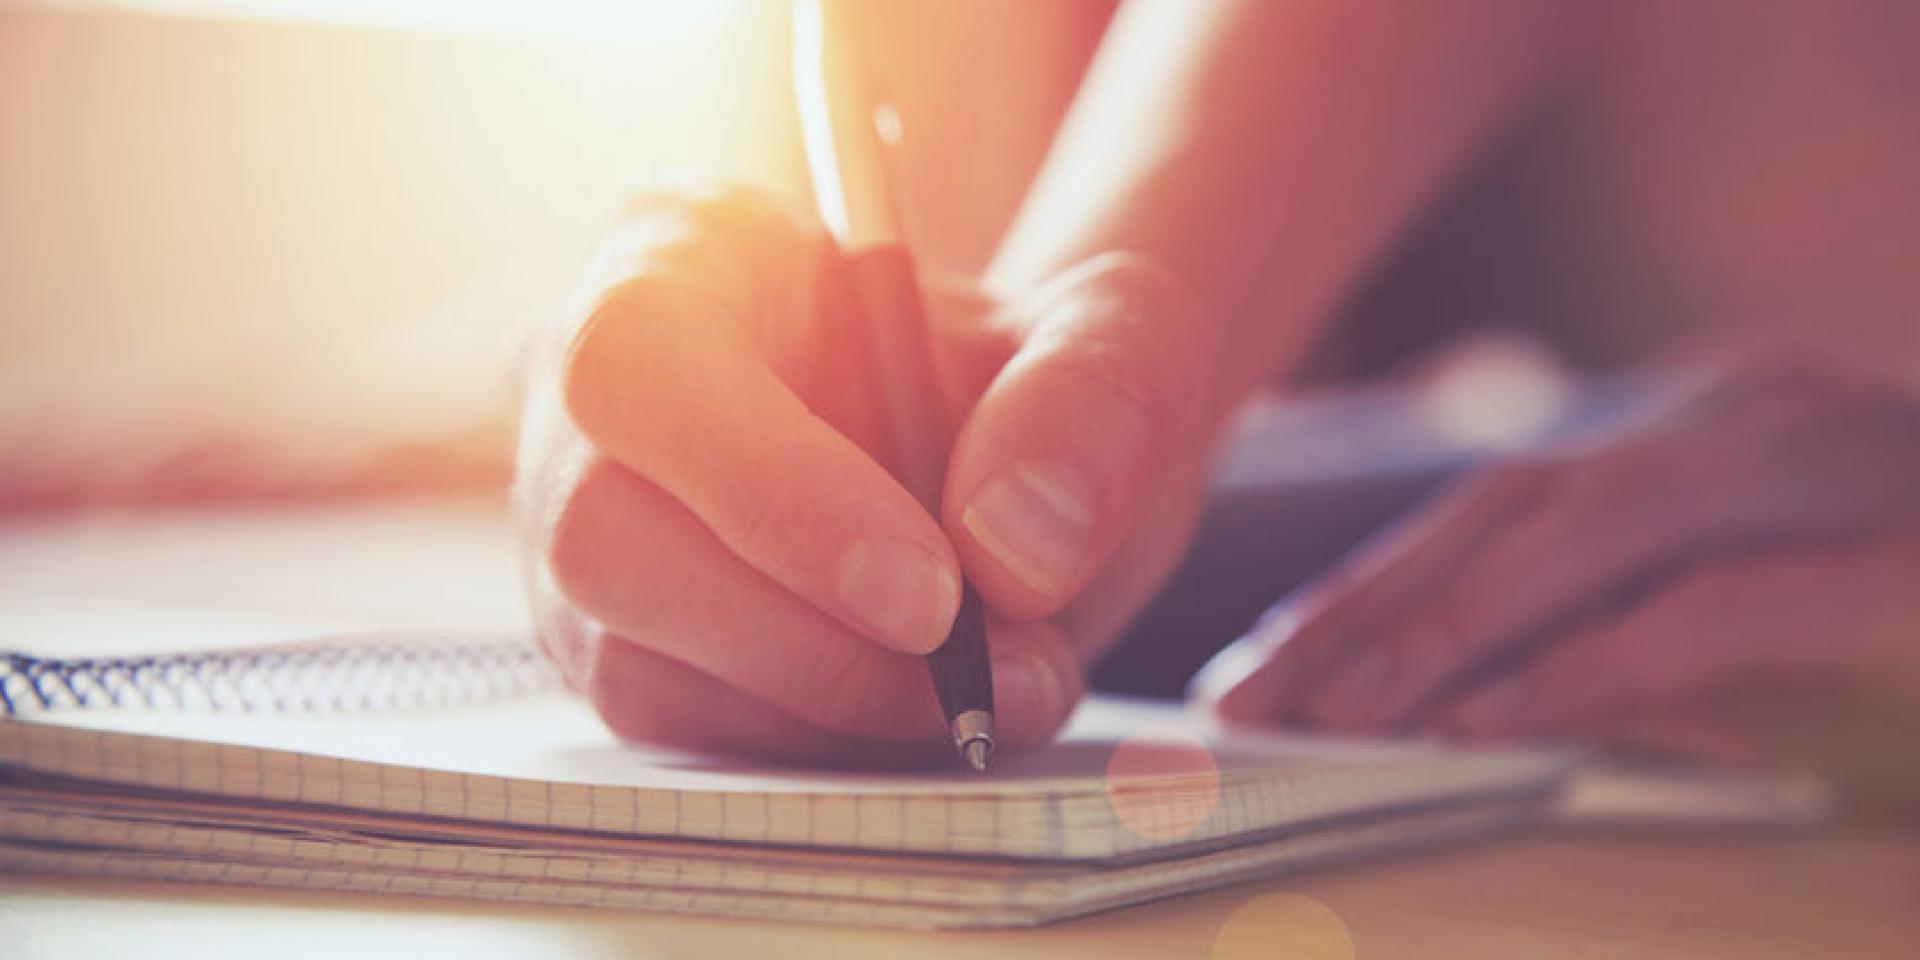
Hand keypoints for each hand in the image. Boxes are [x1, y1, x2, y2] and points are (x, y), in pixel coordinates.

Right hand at [515, 186, 1227, 764]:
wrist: (1012, 466)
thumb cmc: (1029, 374)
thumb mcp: (1118, 339)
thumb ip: (1094, 399)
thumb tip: (1010, 550)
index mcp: (686, 250)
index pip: (641, 357)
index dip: (768, 487)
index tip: (930, 591)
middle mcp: (592, 388)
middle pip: (602, 533)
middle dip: (804, 638)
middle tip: (975, 676)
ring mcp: (582, 526)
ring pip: (632, 660)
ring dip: (829, 708)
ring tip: (992, 687)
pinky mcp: (618, 643)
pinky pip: (681, 730)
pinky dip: (816, 746)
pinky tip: (923, 708)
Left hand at [1198, 344, 1919, 771]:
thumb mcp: (1771, 566)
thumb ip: (1645, 608)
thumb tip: (1485, 688)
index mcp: (1708, 418)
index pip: (1503, 497)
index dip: (1375, 580)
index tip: (1273, 656)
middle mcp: (1746, 413)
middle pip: (1510, 510)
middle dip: (1369, 612)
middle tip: (1255, 701)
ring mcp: (1824, 465)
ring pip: (1583, 541)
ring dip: (1442, 636)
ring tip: (1336, 720)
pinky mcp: (1893, 553)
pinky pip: (1702, 608)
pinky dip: (1580, 663)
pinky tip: (1483, 720)